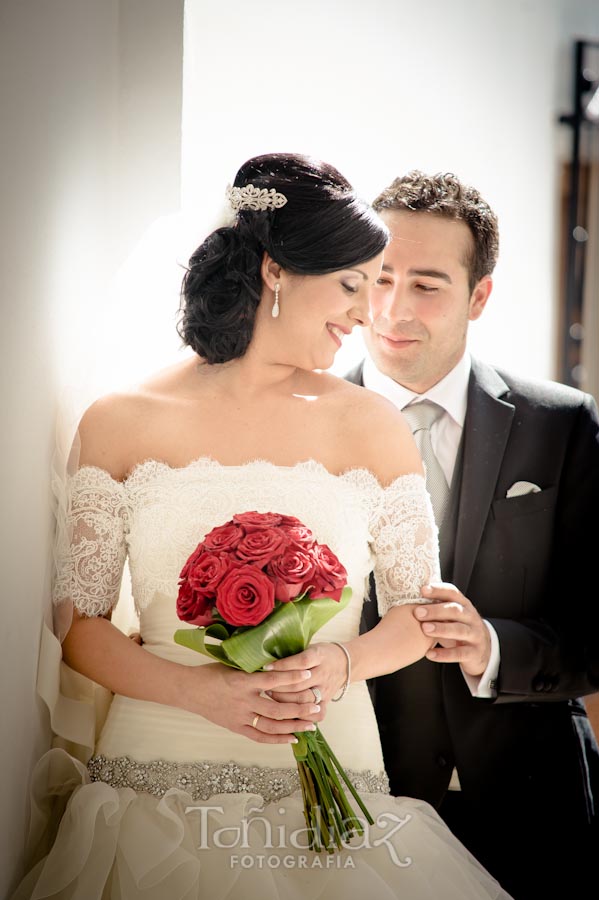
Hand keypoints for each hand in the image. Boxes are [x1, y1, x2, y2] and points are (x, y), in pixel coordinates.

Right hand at [184, 662, 323, 744]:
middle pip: (277, 708)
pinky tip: (292, 738)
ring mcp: (240, 717)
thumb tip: (279, 662)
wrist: (189, 690)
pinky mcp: (236, 728)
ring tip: (310, 725)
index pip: (273, 680)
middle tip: (317, 706)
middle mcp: (243, 700)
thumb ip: (254, 667)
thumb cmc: (212, 673)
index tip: (309, 676)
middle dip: (300, 708)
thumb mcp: (233, 665)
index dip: (292, 678)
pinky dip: (277, 739)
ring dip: (293, 726)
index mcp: (243, 681)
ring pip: (272, 726)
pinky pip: (260, 737)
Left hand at [265, 642, 347, 709]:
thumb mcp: (310, 646)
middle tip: (263, 685)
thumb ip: (294, 653)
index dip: (283, 665)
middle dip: (279, 686)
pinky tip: (287, 713)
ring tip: (270, 696)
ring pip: (304, 699)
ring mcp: (325, 689)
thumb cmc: (321, 654)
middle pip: (299, 684)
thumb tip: (267, 656)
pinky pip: (316, 713)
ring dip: (285, 700)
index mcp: (319, 656)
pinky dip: (301, 715)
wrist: (345, 663)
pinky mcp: (327, 702)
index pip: (301, 662)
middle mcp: (323, 674)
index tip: (266, 667)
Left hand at [414, 583, 490, 676]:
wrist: (483, 650)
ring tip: (424, 629)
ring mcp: (475, 635)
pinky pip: (459, 653)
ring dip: (441, 629)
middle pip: (455, 610)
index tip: (422, 590)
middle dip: (436, 610)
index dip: (438, 590)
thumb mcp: (452, 616)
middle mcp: (471, 618)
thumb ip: (437, 607)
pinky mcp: (474, 653)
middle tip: (418, 612)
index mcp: (464, 605)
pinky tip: (429, 654)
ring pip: (459, 630)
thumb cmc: (459, 627)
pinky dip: (444, 654)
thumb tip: (410, 598)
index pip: (453, 593)